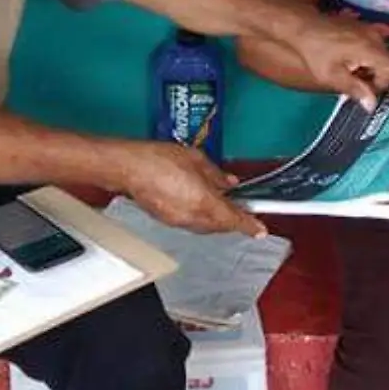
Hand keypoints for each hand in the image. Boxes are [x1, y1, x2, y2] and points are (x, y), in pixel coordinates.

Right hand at [114, 142, 266, 236]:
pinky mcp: (167, 220)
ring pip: (205, 226)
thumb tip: (228, 180)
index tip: (259, 230)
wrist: (129, 167)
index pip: (234, 219)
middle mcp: (193, 216)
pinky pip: (190, 222)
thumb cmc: (158, 159)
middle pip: (220, 225)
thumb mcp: (196, 159)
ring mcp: (178, 221)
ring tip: (217, 201)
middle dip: (231, 219)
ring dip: (215, 218)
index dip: (249, 226)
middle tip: (239, 207)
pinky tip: (196, 201)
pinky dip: (199, 215)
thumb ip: (216, 173)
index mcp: (204, 202)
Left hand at [283, 15, 388, 109]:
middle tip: (363, 92)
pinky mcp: (362, 29)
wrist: (302, 25)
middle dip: (381, 80)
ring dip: (374, 69)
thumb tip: (372, 105)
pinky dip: (372, 58)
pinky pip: (375, 46)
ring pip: (382, 56)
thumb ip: (355, 89)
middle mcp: (374, 39)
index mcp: (370, 51)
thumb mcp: (332, 75)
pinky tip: (361, 63)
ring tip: (354, 75)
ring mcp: (369, 31)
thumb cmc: (316, 51)